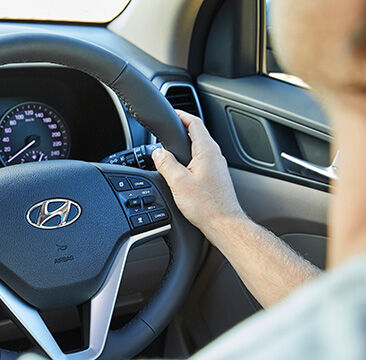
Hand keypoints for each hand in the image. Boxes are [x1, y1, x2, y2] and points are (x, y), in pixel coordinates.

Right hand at [152, 110, 245, 237]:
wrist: (224, 223)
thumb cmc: (207, 206)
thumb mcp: (179, 182)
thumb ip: (166, 163)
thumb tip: (157, 153)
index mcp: (207, 151)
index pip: (194, 123)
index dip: (182, 115)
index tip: (172, 112)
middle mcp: (215, 155)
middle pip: (197, 133)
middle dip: (181, 129)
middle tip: (167, 130)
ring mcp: (217, 166)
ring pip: (199, 148)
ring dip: (185, 145)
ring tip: (170, 148)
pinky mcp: (216, 177)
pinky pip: (201, 160)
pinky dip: (189, 158)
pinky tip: (181, 169)